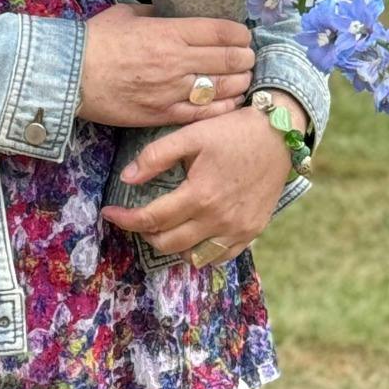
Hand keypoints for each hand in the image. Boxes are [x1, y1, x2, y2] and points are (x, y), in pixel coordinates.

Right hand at [76, 4, 253, 127]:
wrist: (69, 75)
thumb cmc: (94, 41)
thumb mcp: (125, 15)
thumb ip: (154, 14)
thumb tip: (172, 15)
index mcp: (168, 32)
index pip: (220, 32)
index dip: (239, 33)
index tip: (242, 35)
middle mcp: (176, 61)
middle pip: (228, 59)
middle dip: (244, 57)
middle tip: (247, 57)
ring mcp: (171, 90)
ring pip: (222, 87)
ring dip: (239, 81)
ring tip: (243, 78)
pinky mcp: (163, 113)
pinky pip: (204, 113)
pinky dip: (223, 107)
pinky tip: (231, 101)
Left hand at [100, 103, 292, 264]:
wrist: (278, 135)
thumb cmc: (232, 131)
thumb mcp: (190, 135)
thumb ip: (155, 156)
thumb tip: (126, 178)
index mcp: (200, 196)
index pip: (152, 219)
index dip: (126, 219)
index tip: (109, 212)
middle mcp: (220, 220)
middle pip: (169, 243)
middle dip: (144, 233)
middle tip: (135, 217)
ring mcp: (239, 230)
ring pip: (194, 256)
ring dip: (171, 246)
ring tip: (160, 227)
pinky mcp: (253, 231)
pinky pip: (220, 257)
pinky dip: (200, 252)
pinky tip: (190, 235)